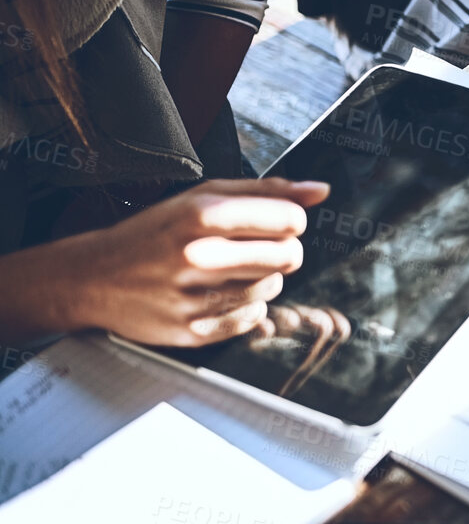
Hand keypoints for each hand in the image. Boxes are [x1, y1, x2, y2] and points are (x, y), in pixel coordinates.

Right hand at [30, 178, 328, 346]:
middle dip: (283, 249)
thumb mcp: (203, 198)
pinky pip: (252, 318)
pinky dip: (245, 305)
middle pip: (289, 256)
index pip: (290, 220)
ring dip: (264, 277)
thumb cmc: (155, 232)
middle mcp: (197, 257)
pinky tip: (219, 293)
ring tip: (232, 269)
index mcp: (201, 216)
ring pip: (273, 287)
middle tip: (257, 247)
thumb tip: (321, 191)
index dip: (292, 220)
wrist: (93, 277)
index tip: (277, 222)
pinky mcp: (190, 332)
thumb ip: (266, 191)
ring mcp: (192, 298)